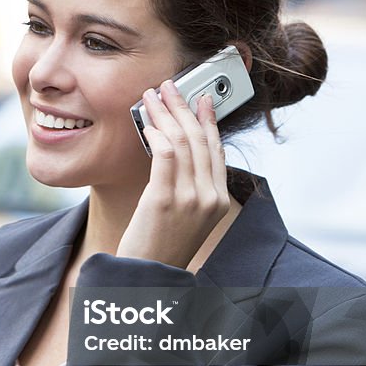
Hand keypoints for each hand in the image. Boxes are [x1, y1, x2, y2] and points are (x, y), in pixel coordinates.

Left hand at [116, 79, 230, 268]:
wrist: (147, 278)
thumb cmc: (160, 248)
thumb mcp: (187, 218)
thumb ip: (192, 188)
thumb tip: (181, 153)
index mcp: (219, 201)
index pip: (216, 149)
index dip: (207, 120)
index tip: (200, 98)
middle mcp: (210, 198)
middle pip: (200, 140)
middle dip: (184, 107)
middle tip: (169, 87)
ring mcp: (190, 199)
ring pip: (182, 142)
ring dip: (166, 114)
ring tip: (152, 96)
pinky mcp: (165, 199)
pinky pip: (165, 155)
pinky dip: (157, 134)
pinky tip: (147, 124)